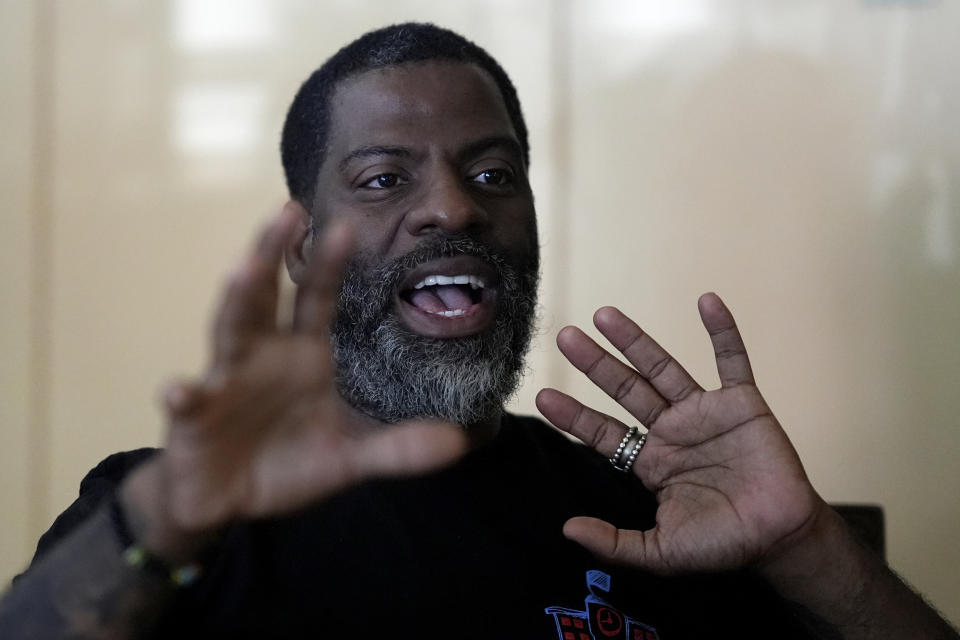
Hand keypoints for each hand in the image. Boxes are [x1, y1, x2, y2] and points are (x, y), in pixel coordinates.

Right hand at [144, 206, 466, 536]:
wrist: (227, 501)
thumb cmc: (286, 464)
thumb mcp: (347, 459)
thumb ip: (397, 449)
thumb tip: (459, 443)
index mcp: (302, 356)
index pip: (317, 300)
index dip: (330, 266)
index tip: (347, 225)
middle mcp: (261, 355)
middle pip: (266, 295)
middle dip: (274, 253)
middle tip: (288, 210)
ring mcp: (223, 380)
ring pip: (227, 330)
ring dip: (235, 299)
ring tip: (242, 270)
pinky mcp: (192, 416)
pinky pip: (186, 402)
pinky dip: (181, 395)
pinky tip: (178, 391)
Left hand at [536, 293, 826, 574]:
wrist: (781, 538)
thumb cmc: (723, 544)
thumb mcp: (661, 551)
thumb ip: (615, 542)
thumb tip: (567, 528)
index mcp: (651, 461)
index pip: (604, 431)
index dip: (574, 414)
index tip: (543, 395)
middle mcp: (672, 430)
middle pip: (626, 388)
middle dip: (596, 363)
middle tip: (565, 337)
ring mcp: (705, 413)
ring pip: (664, 368)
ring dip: (636, 340)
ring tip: (605, 315)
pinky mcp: (743, 403)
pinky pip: (732, 360)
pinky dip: (722, 330)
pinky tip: (707, 301)